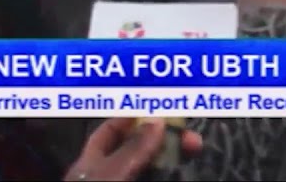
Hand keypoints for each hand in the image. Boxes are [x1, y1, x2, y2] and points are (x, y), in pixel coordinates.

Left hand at [65, 118, 202, 180]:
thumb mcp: (109, 176)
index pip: (109, 135)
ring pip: (155, 176)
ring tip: (196, 154)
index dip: (132, 119)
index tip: (162, 111)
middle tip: (195, 141)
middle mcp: (109, 181)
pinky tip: (188, 176)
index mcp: (90, 168)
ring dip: (175, 166)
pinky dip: (177, 179)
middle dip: (166, 145)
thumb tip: (156, 122)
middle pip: (140, 156)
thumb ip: (132, 151)